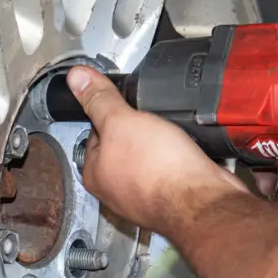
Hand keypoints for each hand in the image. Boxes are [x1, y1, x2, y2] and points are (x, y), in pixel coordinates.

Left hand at [66, 66, 239, 233]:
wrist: (201, 199)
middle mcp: (116, 188)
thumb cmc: (158, 170)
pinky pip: (171, 167)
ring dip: (160, 142)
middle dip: (138, 129)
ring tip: (169, 135)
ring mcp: (145, 194)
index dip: (110, 113)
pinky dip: (178, 156)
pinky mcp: (172, 195)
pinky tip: (184, 150)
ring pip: (149, 156)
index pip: (94, 131)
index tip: (123, 103)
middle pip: (123, 144)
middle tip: (151, 120)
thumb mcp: (121, 121)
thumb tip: (76, 78)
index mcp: (95, 173)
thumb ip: (99, 100)